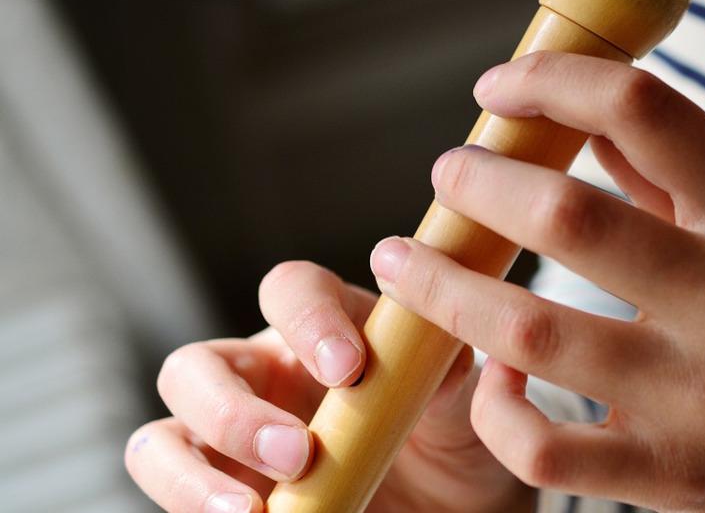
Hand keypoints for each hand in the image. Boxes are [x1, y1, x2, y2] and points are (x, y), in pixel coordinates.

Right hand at [125, 261, 533, 512]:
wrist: (456, 508)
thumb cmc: (454, 441)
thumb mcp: (464, 405)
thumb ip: (446, 373)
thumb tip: (441, 352)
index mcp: (326, 330)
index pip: (291, 291)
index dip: (308, 319)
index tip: (349, 369)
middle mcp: (265, 376)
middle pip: (197, 366)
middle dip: (234, 412)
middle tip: (299, 455)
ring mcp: (232, 439)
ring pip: (163, 438)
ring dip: (192, 475)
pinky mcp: (220, 493)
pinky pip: (175, 495)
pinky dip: (193, 507)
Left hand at [368, 52, 704, 510]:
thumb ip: (672, 171)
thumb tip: (571, 114)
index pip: (646, 112)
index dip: (555, 83)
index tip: (501, 89)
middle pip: (568, 218)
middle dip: (478, 185)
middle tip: (447, 176)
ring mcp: (697, 396)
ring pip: (528, 334)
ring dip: (445, 289)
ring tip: (407, 263)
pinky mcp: (666, 473)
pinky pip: (540, 444)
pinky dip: (495, 407)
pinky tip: (493, 378)